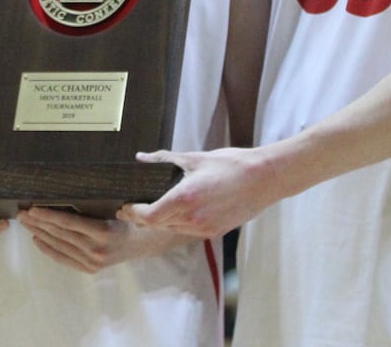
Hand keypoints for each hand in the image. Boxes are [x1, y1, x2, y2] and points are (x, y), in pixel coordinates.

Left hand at [18, 206, 185, 272]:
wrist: (145, 243)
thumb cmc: (131, 218)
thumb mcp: (117, 205)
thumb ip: (95, 201)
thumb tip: (66, 187)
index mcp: (103, 232)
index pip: (68, 222)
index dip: (48, 215)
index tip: (32, 208)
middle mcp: (97, 250)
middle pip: (60, 234)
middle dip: (38, 223)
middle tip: (21, 213)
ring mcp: (93, 262)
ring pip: (59, 246)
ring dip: (40, 234)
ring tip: (26, 224)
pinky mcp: (90, 269)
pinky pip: (64, 259)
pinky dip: (49, 249)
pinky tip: (38, 239)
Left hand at [117, 148, 272, 239]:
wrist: (265, 179)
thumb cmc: (232, 165)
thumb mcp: (195, 158)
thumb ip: (165, 159)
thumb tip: (141, 158)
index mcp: (185, 199)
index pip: (148, 216)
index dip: (133, 213)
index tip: (125, 205)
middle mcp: (193, 219)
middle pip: (157, 225)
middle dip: (142, 217)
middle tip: (130, 206)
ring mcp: (204, 228)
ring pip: (172, 229)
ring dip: (159, 221)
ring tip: (151, 208)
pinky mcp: (215, 231)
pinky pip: (188, 230)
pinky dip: (177, 222)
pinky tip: (175, 211)